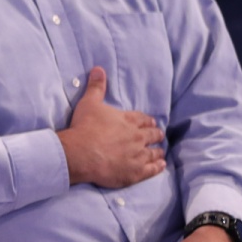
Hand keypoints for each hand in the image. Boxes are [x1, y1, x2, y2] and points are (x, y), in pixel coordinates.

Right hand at [57, 66, 165, 187]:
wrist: (81, 153)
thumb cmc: (84, 128)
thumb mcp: (89, 103)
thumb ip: (96, 87)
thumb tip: (99, 69)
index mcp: (128, 120)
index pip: (143, 119)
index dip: (148, 121)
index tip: (151, 123)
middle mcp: (137, 137)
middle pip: (152, 135)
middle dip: (155, 135)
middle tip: (157, 136)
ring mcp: (138, 155)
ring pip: (154, 152)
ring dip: (157, 151)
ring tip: (159, 152)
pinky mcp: (135, 172)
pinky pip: (151, 170)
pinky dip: (157, 166)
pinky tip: (160, 165)